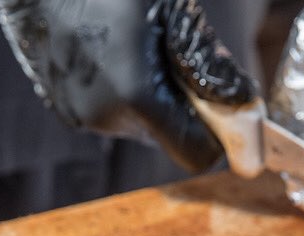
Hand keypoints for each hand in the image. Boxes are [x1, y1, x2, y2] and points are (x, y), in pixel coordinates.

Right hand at [0, 0, 257, 172]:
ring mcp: (76, 113)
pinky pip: (107, 110)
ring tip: (133, 44)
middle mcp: (103, 117)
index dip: (214, 130)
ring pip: (136, 124)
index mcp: (135, 96)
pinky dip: (118, 89)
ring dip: (149, 95)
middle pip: (167, 138)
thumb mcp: (172, 13)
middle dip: (179, 106)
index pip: (196, 153)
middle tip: (168, 52)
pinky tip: (108, 48)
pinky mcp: (59, 104)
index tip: (216, 99)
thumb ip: (209, 69)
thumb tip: (245, 118)